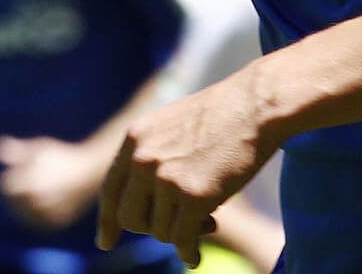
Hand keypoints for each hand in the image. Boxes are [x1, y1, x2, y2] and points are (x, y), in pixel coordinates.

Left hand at [0, 135, 104, 230]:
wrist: (91, 172)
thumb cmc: (62, 156)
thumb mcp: (38, 149)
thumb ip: (16, 151)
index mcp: (27, 184)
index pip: (5, 186)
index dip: (12, 177)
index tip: (20, 171)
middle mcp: (35, 202)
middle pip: (13, 202)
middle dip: (19, 191)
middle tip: (33, 179)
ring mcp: (46, 214)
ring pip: (26, 213)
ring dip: (27, 203)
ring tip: (39, 189)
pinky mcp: (56, 221)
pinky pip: (40, 220)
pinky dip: (39, 213)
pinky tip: (45, 201)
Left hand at [98, 75, 277, 265]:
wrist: (255, 104)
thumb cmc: (223, 114)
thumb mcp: (172, 126)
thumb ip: (153, 157)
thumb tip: (146, 201)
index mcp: (135, 139)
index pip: (111, 190)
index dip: (108, 221)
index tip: (106, 242)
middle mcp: (142, 159)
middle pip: (130, 218)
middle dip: (152, 228)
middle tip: (178, 226)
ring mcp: (166, 178)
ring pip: (160, 232)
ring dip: (182, 233)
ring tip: (208, 219)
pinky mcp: (194, 196)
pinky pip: (182, 240)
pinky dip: (189, 252)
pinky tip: (195, 256)